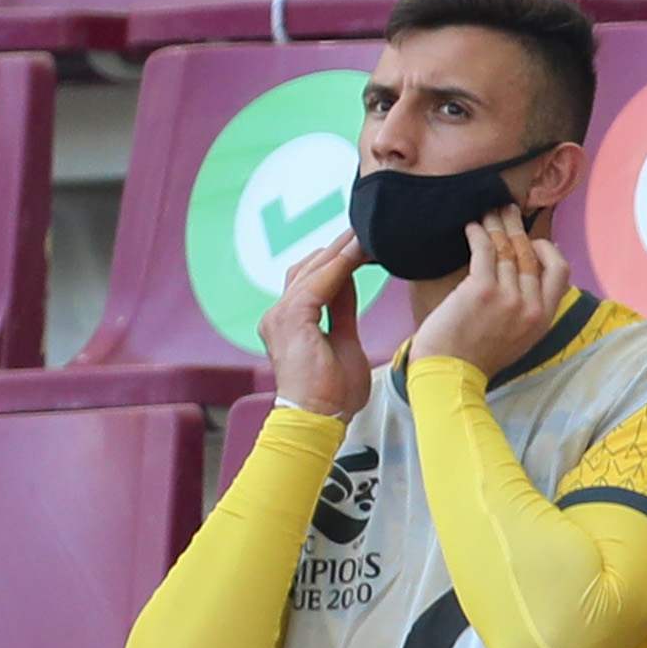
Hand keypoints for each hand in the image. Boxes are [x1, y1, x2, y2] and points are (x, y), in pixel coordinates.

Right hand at [262, 229, 372, 423]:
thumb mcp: (344, 341)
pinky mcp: (291, 318)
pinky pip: (318, 283)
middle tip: (367, 229)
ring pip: (312, 269)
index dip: (338, 260)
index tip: (363, 242)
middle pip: (309, 268)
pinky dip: (340, 265)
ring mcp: (280, 315)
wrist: (317, 419)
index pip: (313, 280)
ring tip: (367, 233)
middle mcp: (278, 314)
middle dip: (339, 248)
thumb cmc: (332, 393)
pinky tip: (360, 252)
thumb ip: (343, 311)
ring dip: (341, 250)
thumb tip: (348, 285)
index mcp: (289, 321)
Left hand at [405, 209, 576, 379]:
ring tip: (487, 213)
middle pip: (532, 253)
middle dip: (518, 227)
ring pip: (508, 248)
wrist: (451, 376)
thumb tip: (529, 275)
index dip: (548, 250)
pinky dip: (478, 234)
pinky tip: (471, 227)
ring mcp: (509, 297)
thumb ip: (528, 310)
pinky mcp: (482, 290)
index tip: (533, 241)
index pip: (561, 272)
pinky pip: (484, 251)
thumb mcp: (519, 339)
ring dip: (496, 225)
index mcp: (543, 318)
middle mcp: (531, 305)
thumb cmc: (477, 358)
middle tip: (507, 210)